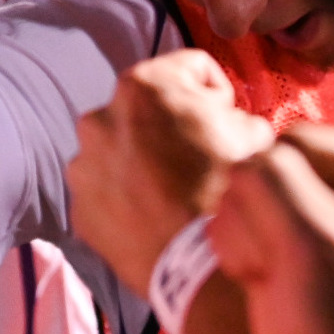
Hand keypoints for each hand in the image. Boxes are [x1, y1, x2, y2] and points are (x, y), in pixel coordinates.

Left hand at [67, 50, 272, 293]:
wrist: (199, 265)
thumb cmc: (228, 192)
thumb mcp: (254, 134)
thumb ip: (234, 113)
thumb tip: (229, 121)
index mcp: (144, 85)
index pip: (191, 68)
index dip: (217, 93)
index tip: (226, 118)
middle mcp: (101, 117)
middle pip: (147, 109)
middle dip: (171, 126)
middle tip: (199, 158)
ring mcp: (85, 164)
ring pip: (120, 149)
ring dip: (142, 161)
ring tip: (173, 192)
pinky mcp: (79, 207)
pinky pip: (106, 190)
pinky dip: (126, 197)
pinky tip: (154, 216)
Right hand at [210, 129, 333, 333]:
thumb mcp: (312, 244)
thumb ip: (274, 181)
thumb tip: (244, 162)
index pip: (292, 142)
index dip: (284, 193)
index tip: (308, 246)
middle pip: (261, 167)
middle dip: (259, 221)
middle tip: (290, 273)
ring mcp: (310, 217)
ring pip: (238, 195)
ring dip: (244, 244)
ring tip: (278, 285)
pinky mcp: (283, 244)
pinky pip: (232, 222)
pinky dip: (237, 257)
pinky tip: (264, 286)